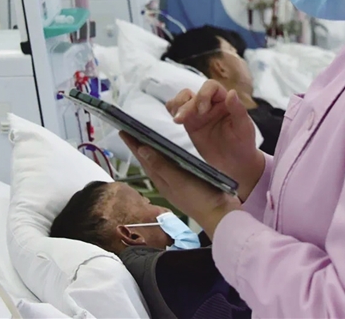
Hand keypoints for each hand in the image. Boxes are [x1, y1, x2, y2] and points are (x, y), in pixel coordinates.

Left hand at [120, 133, 240, 238]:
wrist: (221, 215)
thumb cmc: (199, 199)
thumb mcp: (178, 181)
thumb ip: (161, 165)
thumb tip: (141, 149)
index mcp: (161, 180)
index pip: (143, 159)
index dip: (133, 144)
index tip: (123, 130)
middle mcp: (167, 181)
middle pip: (150, 159)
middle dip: (140, 145)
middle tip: (132, 129)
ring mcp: (178, 181)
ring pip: (161, 162)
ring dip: (153, 149)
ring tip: (147, 136)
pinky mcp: (189, 180)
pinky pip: (173, 164)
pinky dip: (169, 154)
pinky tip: (172, 150)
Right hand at [166, 81, 264, 200]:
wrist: (234, 162)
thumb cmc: (243, 143)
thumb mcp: (244, 128)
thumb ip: (238, 110)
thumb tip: (232, 92)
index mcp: (224, 101)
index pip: (211, 87)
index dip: (203, 94)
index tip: (202, 111)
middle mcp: (210, 104)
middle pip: (193, 94)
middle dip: (186, 105)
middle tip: (182, 120)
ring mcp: (198, 113)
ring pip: (182, 98)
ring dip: (177, 104)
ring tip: (177, 119)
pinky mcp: (190, 123)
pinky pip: (177, 110)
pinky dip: (172, 109)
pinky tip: (175, 119)